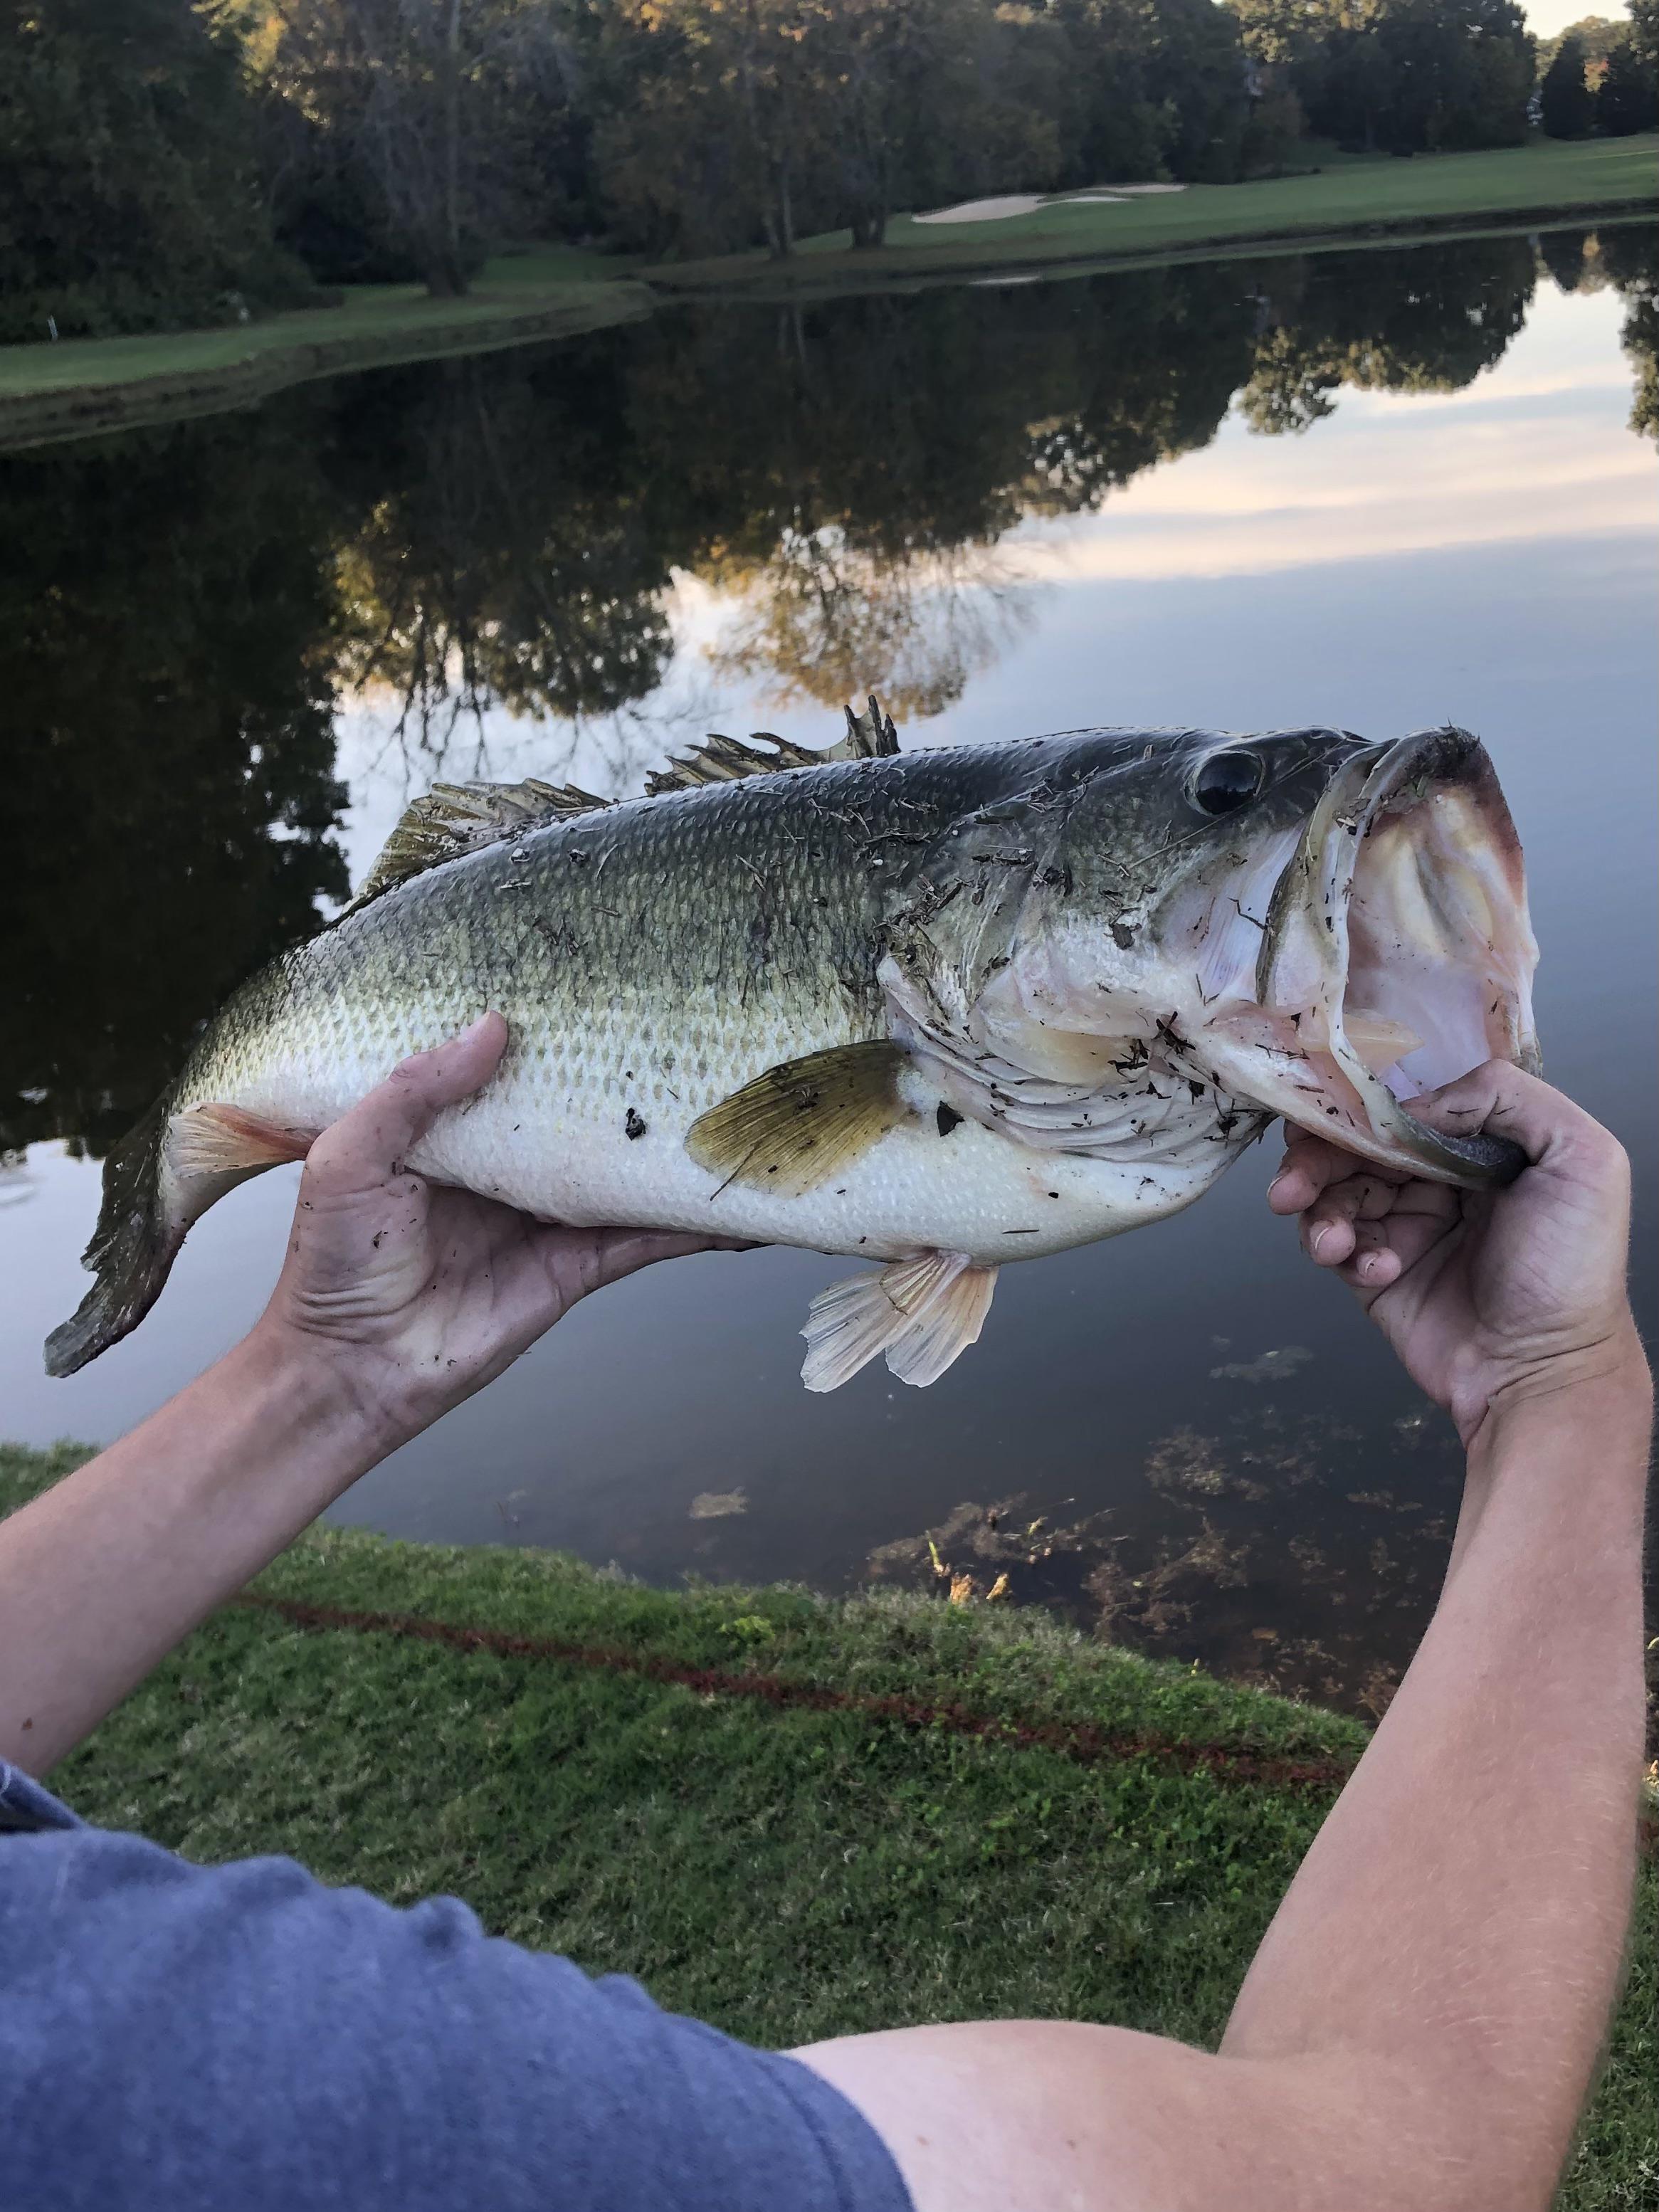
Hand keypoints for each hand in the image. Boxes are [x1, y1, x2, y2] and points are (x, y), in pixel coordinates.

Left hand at [252, 1013, 742, 1442]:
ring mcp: (546, 1218)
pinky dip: (690, 1225)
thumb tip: (493, 1025)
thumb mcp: (350, 1156)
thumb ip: (413, 1091)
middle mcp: (507, 1169)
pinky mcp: (574, 1269)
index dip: (554, 1036)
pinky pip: (641, 1238)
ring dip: (675, 1152)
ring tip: (737, 1117)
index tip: (606, 993)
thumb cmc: (332, 1263)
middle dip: (629, 1086)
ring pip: (622, 1172)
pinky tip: (736, 1208)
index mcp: (452, 1132)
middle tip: (692, 1038)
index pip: (513, 1070)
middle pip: (580, 1115)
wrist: (351, 1370)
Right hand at [1267, 1061, 1644, 1444]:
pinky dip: (1341, 1250)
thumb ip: (1508, 1097)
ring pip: (1335, 1189)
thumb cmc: (1572, 1270)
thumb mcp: (1581, 1159)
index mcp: (1485, 1144)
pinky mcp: (1374, 1272)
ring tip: (1332, 1240)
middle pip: (1359, 1140)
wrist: (1541, 1373)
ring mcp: (1405, 1224)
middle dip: (1320, 1153)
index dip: (1367, 1098)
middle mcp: (1441, 1178)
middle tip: (1295, 1178)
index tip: (1332, 1104)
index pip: (1410, 1100)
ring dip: (1320, 1206)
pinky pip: (1334, 1242)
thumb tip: (1418, 1098)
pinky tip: (1375, 1269)